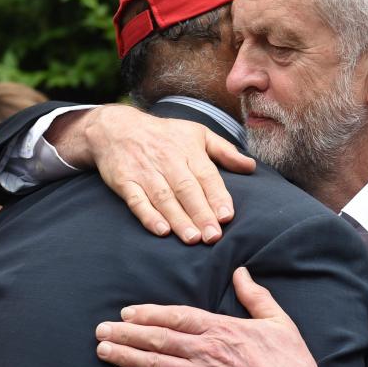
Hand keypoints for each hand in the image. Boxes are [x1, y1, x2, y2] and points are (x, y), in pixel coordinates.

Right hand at [56, 104, 255, 243]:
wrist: (116, 128)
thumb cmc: (164, 134)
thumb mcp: (197, 133)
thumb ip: (225, 151)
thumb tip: (251, 166)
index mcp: (188, 150)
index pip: (206, 175)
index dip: (216, 196)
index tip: (227, 216)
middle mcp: (167, 161)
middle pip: (186, 189)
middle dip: (201, 213)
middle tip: (213, 236)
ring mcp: (145, 172)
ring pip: (164, 198)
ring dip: (178, 219)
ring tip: (193, 239)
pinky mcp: (124, 181)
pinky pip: (136, 200)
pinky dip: (148, 216)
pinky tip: (161, 230)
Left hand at [95, 267, 338, 366]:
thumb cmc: (290, 364)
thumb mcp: (278, 322)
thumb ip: (255, 296)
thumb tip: (241, 271)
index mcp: (222, 329)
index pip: (176, 316)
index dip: (148, 313)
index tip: (127, 311)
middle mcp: (206, 351)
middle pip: (157, 339)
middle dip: (126, 333)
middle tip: (101, 329)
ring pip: (154, 364)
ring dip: (125, 355)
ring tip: (103, 350)